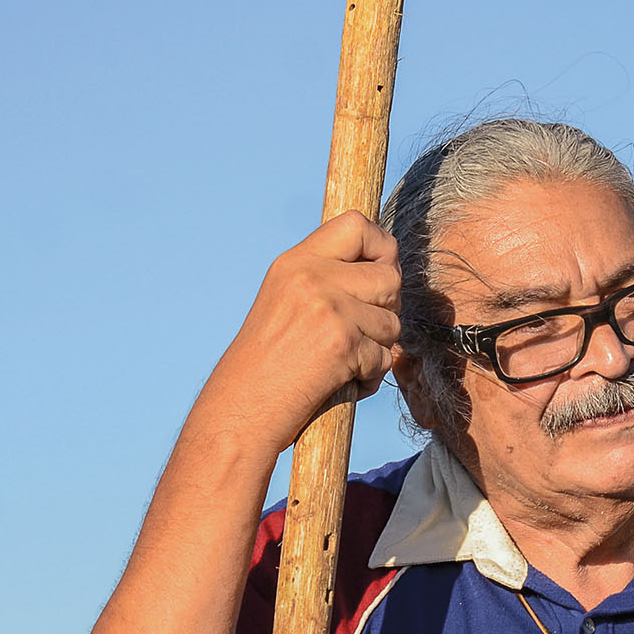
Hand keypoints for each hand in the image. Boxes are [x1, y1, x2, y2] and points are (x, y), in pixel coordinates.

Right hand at [203, 211, 403, 456]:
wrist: (241, 409)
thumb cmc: (266, 365)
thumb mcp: (286, 302)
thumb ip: (327, 279)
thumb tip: (388, 268)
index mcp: (296, 261)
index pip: (356, 224)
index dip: (382, 247)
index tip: (381, 272)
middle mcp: (311, 277)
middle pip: (389, 276)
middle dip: (387, 309)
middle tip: (362, 332)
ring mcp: (328, 308)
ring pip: (393, 322)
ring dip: (378, 349)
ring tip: (343, 362)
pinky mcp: (342, 344)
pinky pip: (385, 358)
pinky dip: (370, 378)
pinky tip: (340, 383)